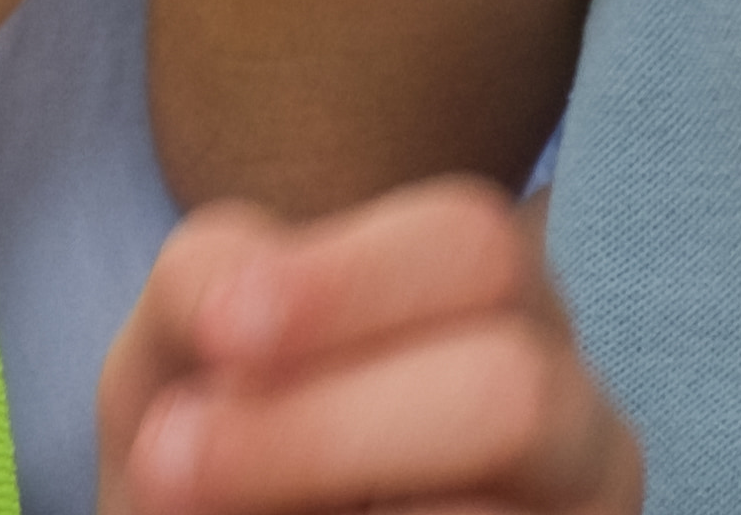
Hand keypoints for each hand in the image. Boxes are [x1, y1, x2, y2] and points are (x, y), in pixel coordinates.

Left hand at [98, 186, 644, 513]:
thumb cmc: (217, 442)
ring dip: (321, 502)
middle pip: (512, 392)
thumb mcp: (187, 347)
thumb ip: (208, 285)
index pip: (478, 251)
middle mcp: (570, 417)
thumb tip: (233, 312)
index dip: (350, 284)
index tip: (221, 332)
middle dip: (323, 431)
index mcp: (500, 306)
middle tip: (170, 464)